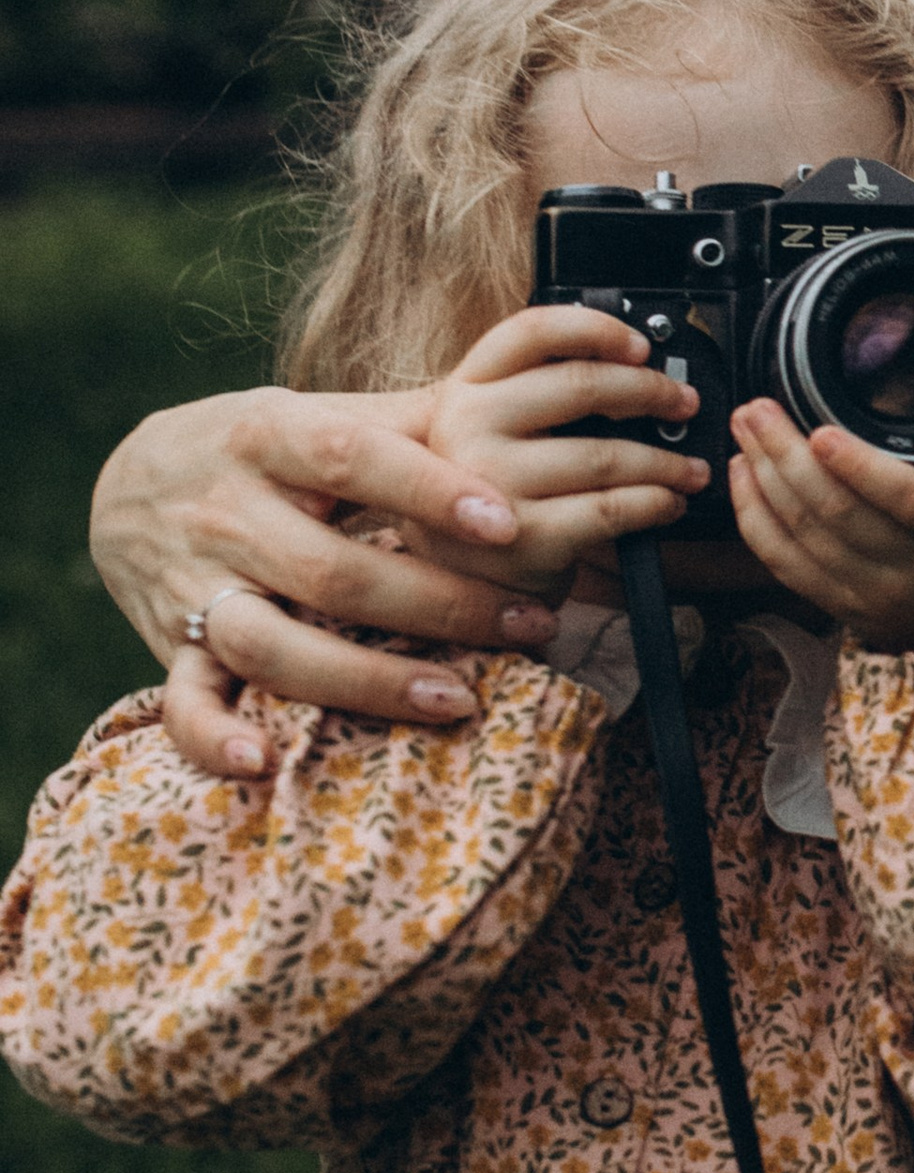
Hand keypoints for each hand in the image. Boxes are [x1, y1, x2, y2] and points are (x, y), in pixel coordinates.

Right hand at [95, 380, 574, 780]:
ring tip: (459, 698)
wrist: (123, 478)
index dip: (429, 491)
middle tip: (532, 624)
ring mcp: (194, 587)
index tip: (508, 524)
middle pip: (332, 570)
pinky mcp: (169, 646)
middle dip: (440, 605)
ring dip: (367, 681)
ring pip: (272, 645)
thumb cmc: (254, 446)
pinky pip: (182, 701)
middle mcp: (226, 514)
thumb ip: (406, 418)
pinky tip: (264, 762)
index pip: (350, 458)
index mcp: (266, 437)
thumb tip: (520, 410)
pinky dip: (213, 737)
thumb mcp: (312, 411)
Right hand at [420, 308, 711, 592]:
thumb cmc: (492, 493)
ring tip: (690, 468)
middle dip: (651, 392)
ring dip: (667, 461)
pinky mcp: (525, 537)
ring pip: (607, 454)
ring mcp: (493, 484)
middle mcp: (467, 427)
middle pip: (582, 385)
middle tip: (683, 404)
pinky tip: (668, 502)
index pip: (532, 332)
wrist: (462, 576)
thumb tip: (638, 365)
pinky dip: (655, 502)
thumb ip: (538, 389)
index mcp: (463, 388)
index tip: (642, 346)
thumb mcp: (493, 429)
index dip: (597, 329)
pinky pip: (613, 508)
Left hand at [727, 385, 913, 645]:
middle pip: (838, 515)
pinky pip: (786, 568)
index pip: (908, 500)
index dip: (860, 468)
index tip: (820, 431)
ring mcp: (877, 594)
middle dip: (785, 457)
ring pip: (805, 539)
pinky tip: (744, 478)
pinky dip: (755, 522)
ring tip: (746, 429)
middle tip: (758, 409)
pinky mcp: (846, 609)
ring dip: (764, 480)